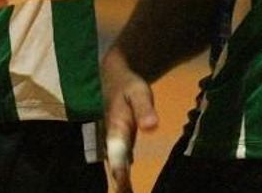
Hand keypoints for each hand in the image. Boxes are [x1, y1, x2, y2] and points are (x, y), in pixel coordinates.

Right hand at [101, 49, 158, 192]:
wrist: (112, 79)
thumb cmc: (127, 86)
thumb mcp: (138, 92)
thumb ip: (144, 108)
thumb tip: (151, 126)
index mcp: (115, 127)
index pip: (117, 152)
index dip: (120, 171)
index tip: (123, 187)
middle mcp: (110, 138)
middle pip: (115, 165)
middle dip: (120, 183)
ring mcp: (112, 142)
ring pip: (116, 166)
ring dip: (121, 183)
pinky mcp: (116, 144)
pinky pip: (119, 163)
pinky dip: (122, 176)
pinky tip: (127, 188)